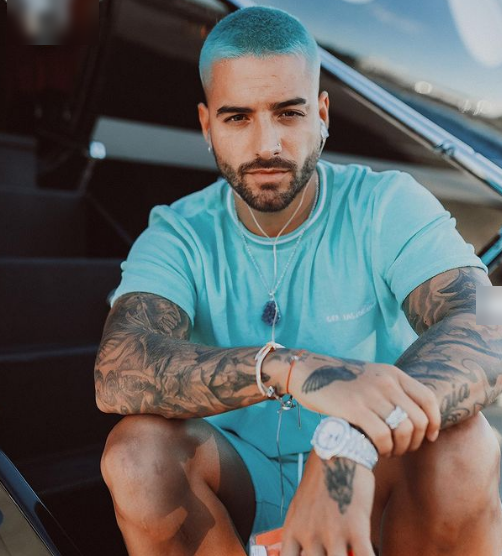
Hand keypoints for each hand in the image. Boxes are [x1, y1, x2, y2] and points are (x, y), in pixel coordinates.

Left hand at [281, 451, 374, 555]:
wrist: (340, 452)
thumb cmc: (322, 480)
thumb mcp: (300, 504)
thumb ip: (300, 530)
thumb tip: (300, 551)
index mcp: (294, 528)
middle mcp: (310, 534)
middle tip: (334, 554)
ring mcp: (332, 532)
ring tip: (350, 554)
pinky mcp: (356, 526)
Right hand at [288, 355, 439, 456]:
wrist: (308, 373)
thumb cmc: (341, 381)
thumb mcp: (372, 377)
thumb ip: (392, 390)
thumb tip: (415, 416)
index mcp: (393, 373)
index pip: (428, 399)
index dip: (435, 422)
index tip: (429, 437)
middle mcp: (386, 382)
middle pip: (419, 420)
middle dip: (416, 442)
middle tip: (402, 448)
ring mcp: (371, 394)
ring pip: (404, 430)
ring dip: (400, 448)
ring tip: (389, 450)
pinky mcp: (354, 408)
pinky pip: (383, 436)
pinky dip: (385, 449)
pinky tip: (377, 450)